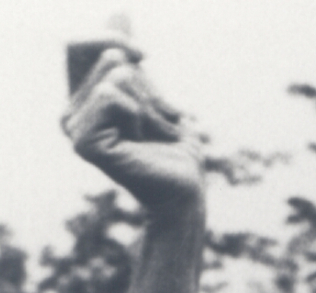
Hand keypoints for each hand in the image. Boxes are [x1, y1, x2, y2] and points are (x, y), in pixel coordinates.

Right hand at [62, 46, 203, 213]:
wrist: (185, 192)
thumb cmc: (174, 149)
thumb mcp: (153, 92)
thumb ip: (130, 57)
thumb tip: (118, 12)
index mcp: (80, 101)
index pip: (81, 45)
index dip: (114, 38)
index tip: (145, 55)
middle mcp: (70, 113)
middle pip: (108, 57)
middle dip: (148, 86)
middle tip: (158, 123)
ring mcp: (73, 128)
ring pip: (116, 76)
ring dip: (151, 104)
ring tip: (154, 135)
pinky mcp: (83, 142)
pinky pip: (112, 95)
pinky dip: (141, 113)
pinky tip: (144, 141)